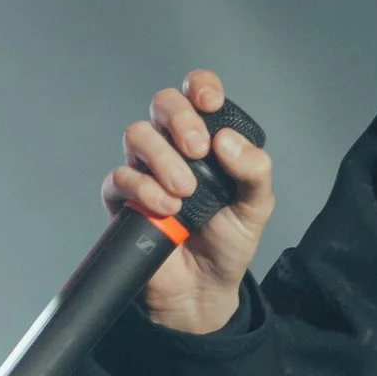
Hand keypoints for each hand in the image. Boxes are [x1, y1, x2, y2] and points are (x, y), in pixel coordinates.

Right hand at [102, 70, 274, 334]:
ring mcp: (146, 171)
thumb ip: (254, 171)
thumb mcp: (257, 206)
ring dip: (163, 158)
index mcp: (207, 141)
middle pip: (162, 104)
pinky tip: (167, 209)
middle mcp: (173, 148)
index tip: (210, 103)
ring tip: (185, 191)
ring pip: (137, 134)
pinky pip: (119, 177)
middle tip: (198, 150)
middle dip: (180, 119)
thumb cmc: (229, 241)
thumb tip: (227, 140)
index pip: (196, 94)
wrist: (204, 288)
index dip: (200, 86)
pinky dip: (143, 189)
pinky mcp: (123, 200)